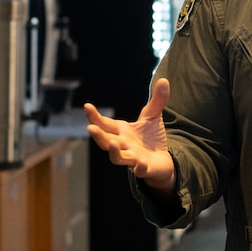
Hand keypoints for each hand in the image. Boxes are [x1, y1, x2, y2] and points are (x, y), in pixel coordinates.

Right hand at [84, 78, 175, 193]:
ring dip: (114, 152)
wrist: (162, 160)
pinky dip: (139, 168)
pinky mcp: (144, 168)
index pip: (105, 124)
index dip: (94, 117)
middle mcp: (123, 144)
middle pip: (106, 142)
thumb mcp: (153, 117)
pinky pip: (140, 170)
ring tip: (113, 143)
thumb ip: (157, 100)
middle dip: (98, 135)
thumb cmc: (151, 138)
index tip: (87, 107)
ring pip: (117, 158)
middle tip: (90, 128)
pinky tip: (140, 164)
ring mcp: (132, 157)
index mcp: (122, 131)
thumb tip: (164, 80)